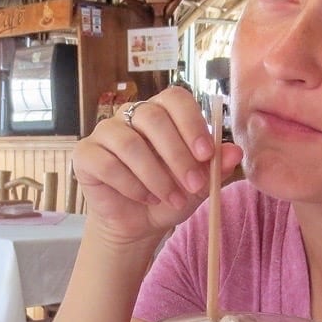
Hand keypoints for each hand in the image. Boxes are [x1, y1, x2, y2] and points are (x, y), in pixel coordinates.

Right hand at [73, 86, 242, 245]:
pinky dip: (131, 185)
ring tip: (170, 199)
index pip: (175, 98)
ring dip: (155, 176)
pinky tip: (145, 198)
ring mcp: (105, 132)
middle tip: (193, 185)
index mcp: (162, 111)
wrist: (139, 223)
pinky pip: (107, 164)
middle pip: (152, 117)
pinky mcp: (86, 155)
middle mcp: (131, 115)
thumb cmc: (169, 196)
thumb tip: (235, 151)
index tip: (206, 154)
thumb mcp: (199, 185)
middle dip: (177, 155)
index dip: (191, 122)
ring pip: (129, 143)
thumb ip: (215, 167)